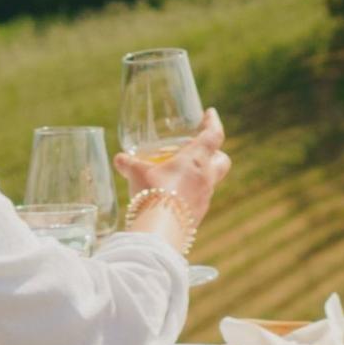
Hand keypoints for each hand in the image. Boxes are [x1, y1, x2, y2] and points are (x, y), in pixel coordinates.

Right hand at [117, 109, 232, 233]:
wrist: (160, 231)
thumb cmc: (152, 194)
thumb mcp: (137, 174)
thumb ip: (129, 163)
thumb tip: (120, 158)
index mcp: (196, 160)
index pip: (213, 135)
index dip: (213, 122)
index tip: (210, 113)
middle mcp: (206, 178)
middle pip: (223, 160)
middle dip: (216, 152)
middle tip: (201, 148)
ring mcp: (204, 198)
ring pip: (211, 180)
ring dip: (201, 174)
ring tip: (182, 173)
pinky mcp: (198, 215)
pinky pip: (199, 198)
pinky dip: (190, 193)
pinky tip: (174, 196)